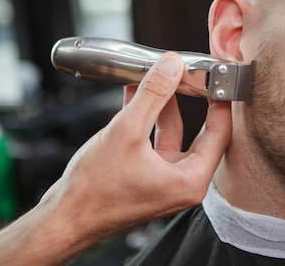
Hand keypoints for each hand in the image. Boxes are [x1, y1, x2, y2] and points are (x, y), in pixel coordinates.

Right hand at [0, 52, 231, 265]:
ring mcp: (166, 182)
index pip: (220, 133)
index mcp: (190, 180)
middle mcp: (183, 184)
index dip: (220, 103)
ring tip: (158, 80)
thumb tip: (171, 66)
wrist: (64, 218)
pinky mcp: (148, 178)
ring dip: (164, 107)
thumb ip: (153, 95)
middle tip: (190, 76)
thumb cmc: (94, 190)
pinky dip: (148, 121)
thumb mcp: (127, 131)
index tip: (217, 80)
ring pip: (175, 136)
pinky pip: (156, 143)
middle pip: (200, 133)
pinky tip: (135, 96)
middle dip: (191, 101)